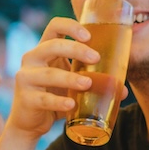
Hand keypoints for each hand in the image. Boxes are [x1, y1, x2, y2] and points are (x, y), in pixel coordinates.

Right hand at [2, 18, 100, 140]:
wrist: (30, 123)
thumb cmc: (54, 95)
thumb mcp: (71, 83)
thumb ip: (92, 81)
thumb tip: (122, 90)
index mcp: (45, 49)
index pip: (55, 26)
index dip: (71, 26)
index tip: (89, 36)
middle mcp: (32, 59)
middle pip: (52, 45)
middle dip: (75, 49)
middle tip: (96, 58)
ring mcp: (26, 78)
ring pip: (49, 74)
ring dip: (70, 78)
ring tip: (88, 84)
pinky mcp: (26, 98)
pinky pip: (44, 99)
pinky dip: (59, 102)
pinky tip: (72, 104)